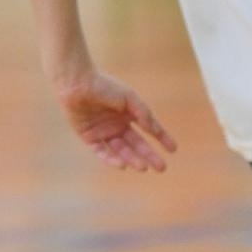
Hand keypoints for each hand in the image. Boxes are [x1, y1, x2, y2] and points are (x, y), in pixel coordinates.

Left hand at [56, 71, 179, 172]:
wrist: (78, 82)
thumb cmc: (104, 85)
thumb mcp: (129, 98)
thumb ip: (143, 113)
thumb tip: (153, 130)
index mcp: (129, 114)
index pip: (149, 129)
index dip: (162, 139)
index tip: (173, 150)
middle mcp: (117, 125)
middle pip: (136, 144)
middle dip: (149, 156)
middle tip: (162, 168)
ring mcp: (103, 132)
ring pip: (121, 150)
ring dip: (132, 159)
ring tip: (144, 168)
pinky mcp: (88, 137)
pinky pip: (101, 151)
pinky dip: (111, 159)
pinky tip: (122, 165)